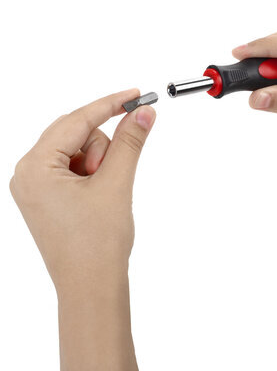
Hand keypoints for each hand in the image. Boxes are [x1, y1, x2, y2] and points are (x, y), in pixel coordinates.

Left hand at [9, 89, 154, 369]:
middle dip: (103, 148)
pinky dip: (94, 171)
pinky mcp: (48, 194)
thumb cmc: (96, 244)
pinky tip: (99, 193)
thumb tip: (143, 113)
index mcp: (35, 167)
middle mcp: (29, 173)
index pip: (77, 121)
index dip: (110, 104)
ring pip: (78, 149)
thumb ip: (130, 141)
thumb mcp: (116, 183)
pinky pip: (75, 165)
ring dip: (99, 163)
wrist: (91, 286)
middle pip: (75, 134)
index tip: (135, 94)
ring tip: (104, 192)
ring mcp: (37, 185)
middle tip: (115, 173)